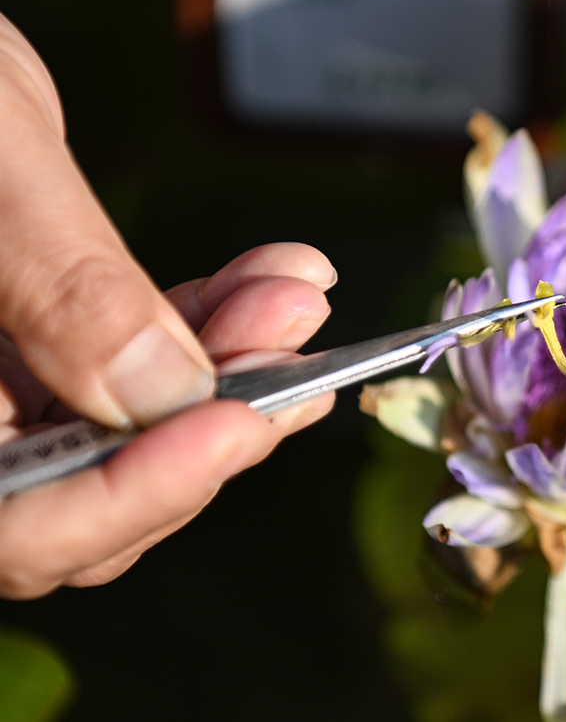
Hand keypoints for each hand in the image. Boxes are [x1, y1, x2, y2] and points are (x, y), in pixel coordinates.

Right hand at [0, 14, 335, 597]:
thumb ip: (62, 288)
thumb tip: (167, 394)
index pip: (18, 526)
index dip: (133, 496)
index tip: (240, 427)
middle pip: (93, 486)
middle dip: (211, 421)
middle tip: (296, 352)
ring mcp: (7, 387)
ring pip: (136, 425)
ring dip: (233, 365)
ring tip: (296, 295)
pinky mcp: (51, 342)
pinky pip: (140, 361)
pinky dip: (212, 324)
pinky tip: (271, 280)